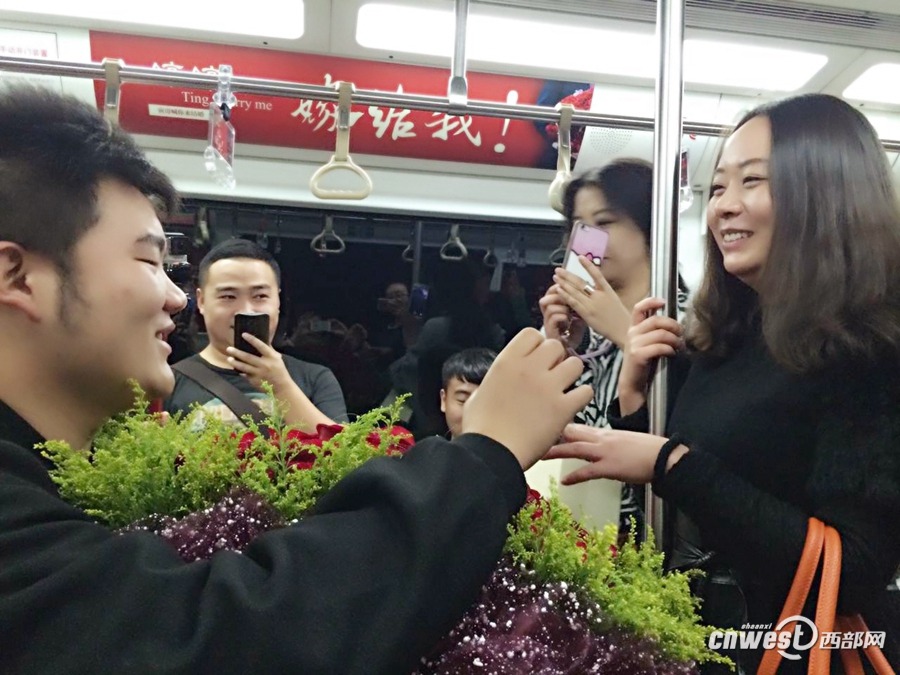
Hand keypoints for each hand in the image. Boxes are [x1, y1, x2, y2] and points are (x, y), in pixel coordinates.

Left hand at [227, 333, 292, 392]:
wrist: (281, 387)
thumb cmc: (279, 371)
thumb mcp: (277, 359)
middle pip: (248, 357)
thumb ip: (270, 351)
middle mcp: (264, 364)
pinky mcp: (254, 380)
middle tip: (228, 349)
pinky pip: (245, 375)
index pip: (260, 346)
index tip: (244, 334)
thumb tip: (264, 341)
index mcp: (271, 357)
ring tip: (228, 359)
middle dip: (237, 353)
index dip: (252, 340)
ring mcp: (258, 373)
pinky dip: (240, 371)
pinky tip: (235, 368)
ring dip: (235, 363)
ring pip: (244, 367)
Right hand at [462, 328, 592, 469]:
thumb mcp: (479, 394)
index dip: (536, 346)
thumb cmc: (481, 428)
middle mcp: (529, 369)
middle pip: (555, 346)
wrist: (491, 454)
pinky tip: (571, 404)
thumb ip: (496, 380)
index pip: (532, 334)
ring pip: (575, 364)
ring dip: (571, 375)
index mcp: (507, 362)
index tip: (534, 359)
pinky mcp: (563, 408)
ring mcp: (548, 387)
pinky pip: (586, 391)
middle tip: (550, 375)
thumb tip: (500, 380)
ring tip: (563, 388)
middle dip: (555, 359)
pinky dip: (581, 397)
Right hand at [538, 285, 585, 349]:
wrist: (571, 349)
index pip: (550, 293)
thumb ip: (577, 303)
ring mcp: (547, 323)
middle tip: (568, 298)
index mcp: (553, 308)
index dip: (557, 288)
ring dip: (562, 308)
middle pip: (545, 299)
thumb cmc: (574, 331)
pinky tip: (569, 319)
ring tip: (570, 312)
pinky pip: (553, 319)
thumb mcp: (577, 314)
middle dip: (558, 297)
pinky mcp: (550, 331)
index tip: (568, 286)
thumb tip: (584, 290)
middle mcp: (547, 315)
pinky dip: (562, 316)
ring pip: (549, 308)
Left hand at [544, 425, 688, 483]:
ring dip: (556, 451)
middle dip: (552, 434)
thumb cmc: (650, 450)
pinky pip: (588, 472)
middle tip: (533, 434)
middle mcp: (603, 439)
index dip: (561, 426)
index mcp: (607, 433)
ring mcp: (605, 452)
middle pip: (572, 433)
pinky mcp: (610, 467)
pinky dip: (575, 476)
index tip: (545, 425)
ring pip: (575, 449)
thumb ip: (610, 442)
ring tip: (540, 454)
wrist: (666, 457)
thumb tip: (600, 445)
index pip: (580, 427)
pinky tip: (565, 481)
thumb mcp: (627, 440)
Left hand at [552, 258, 629, 346]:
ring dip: (564, 283)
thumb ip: (602, 293)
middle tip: (558, 269)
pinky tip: (559, 290)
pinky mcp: (587, 314)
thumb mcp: (614, 301)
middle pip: (581, 282)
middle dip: (568, 275)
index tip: (580, 257)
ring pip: (575, 291)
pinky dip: (565, 295)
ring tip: (556, 277)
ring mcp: (593, 305)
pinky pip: (574, 303)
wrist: (624, 331)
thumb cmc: (620, 318)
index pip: (597, 274)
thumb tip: (591, 287)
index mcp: (608, 291)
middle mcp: (600, 296)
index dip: (588, 265)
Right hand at [618, 297, 682, 413]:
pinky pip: (659, 347)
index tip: (663, 302)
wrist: (633, 383)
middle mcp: (632, 333)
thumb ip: (654, 332)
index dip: (651, 302)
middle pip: (655, 320)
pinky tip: (672, 354)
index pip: (638, 308)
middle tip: (681, 333)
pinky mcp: (638, 355)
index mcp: (634, 328)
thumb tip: (674, 323)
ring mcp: (634, 344)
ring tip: (679, 346)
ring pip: (660, 334)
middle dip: (672, 325)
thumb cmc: (643, 362)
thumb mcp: (646, 343)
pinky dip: (669, 349)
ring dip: (674, 339)